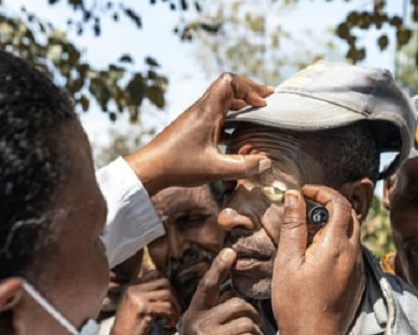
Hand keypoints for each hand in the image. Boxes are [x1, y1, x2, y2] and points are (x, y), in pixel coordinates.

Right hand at [104, 271, 180, 334]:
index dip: (167, 285)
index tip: (171, 298)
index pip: (154, 273)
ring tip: (173, 318)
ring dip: (176, 308)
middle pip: (164, 282)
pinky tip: (168, 324)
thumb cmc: (130, 329)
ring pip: (168, 294)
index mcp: (130, 286)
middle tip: (176, 309)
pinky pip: (166, 307)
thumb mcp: (134, 306)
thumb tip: (170, 288)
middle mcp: (133, 289)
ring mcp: (137, 298)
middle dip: (175, 295)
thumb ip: (146, 295)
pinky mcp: (143, 309)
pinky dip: (171, 317)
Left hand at [125, 73, 273, 194]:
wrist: (149, 169)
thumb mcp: (215, 169)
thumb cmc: (178, 166)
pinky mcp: (193, 126)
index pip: (229, 81)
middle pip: (228, 86)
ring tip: (258, 111)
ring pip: (222, 100)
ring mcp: (196, 117)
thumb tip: (266, 163)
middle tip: (267, 99)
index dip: (249, 87)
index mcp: (207, 112)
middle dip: (249, 91)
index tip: (262, 104)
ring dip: (240, 103)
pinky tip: (239, 131)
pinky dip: (231, 116)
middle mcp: (201, 109)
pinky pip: (216, 113)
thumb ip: (243, 167)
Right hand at [170, 249, 264, 334]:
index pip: (207, 286)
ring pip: (247, 323)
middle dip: (252, 317)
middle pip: (237, 304)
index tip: (230, 252)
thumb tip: (234, 300)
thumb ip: (210, 318)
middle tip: (254, 331)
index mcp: (193, 317)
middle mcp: (198, 324)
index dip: (218, 267)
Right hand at [271, 186, 364, 334]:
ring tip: (306, 232)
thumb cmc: (295, 303)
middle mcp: (353, 253)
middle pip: (349, 215)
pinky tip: (315, 254)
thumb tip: (293, 197)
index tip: (303, 193)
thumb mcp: (287, 260)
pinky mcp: (356, 280)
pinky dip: (336, 242)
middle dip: (329, 205)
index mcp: (336, 245)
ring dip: (332, 224)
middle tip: (305, 208)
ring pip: (351, 233)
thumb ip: (292, 226)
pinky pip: (350, 251)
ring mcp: (357, 268)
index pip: (339, 203)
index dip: (321, 192)